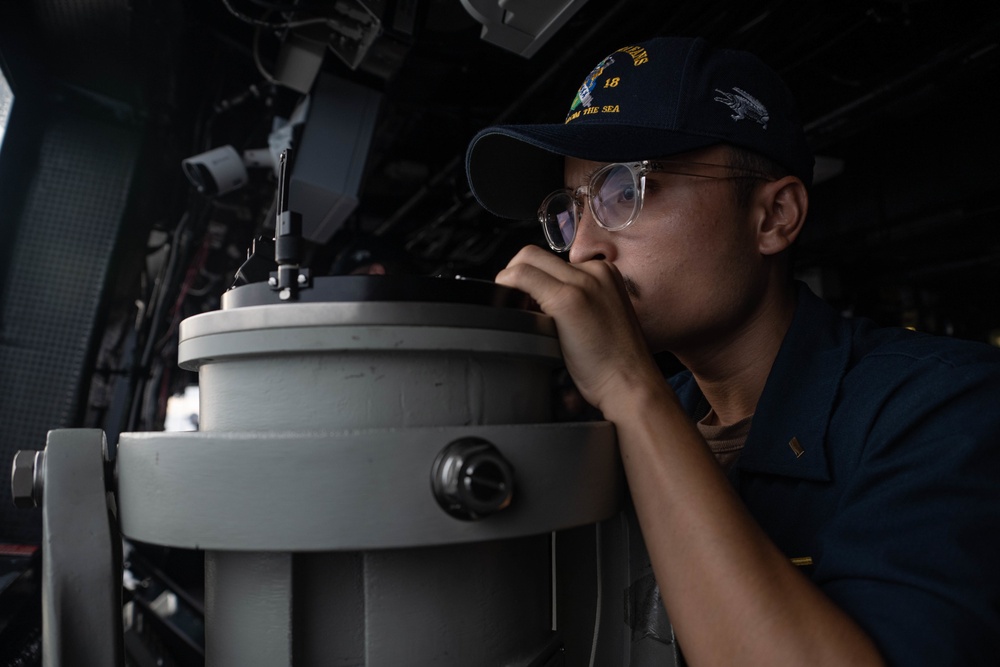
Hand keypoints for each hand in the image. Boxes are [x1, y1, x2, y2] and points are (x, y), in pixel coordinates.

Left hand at [495, 245, 662, 413]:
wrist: (632, 385)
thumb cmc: (615, 363)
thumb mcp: (600, 318)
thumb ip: (576, 300)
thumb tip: (537, 297)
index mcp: (605, 272)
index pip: (551, 260)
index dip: (532, 280)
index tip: (528, 302)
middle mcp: (595, 271)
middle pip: (534, 255)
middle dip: (516, 276)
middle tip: (515, 305)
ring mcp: (582, 282)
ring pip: (525, 261)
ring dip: (512, 284)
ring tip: (519, 314)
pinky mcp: (568, 299)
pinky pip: (521, 277)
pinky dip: (507, 288)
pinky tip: (512, 312)